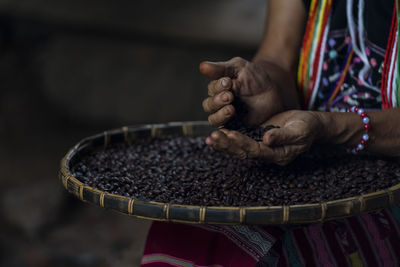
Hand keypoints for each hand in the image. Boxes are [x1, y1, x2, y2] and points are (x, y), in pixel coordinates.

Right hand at [199, 57, 299, 126]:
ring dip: (220, 115)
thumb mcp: (240, 68)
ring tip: (231, 109)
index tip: (228, 82)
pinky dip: (225, 130)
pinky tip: (232, 123)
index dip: (218, 86)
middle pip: (209, 106)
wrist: (274, 93)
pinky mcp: (235, 128)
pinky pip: (226, 133)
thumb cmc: (255, 79)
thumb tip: (201, 66)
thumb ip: (221, 68)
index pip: (212, 89)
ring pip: (214, 120)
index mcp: (218, 89)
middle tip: (230, 96)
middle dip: (217, 101)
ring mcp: (226, 117)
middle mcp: (218, 104)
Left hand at [205, 110, 321, 164]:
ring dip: (224, 144)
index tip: (230, 134)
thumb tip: (266, 139)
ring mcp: (260, 147)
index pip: (256, 151)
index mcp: (278, 155)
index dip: (242, 143)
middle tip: (212, 137)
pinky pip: (239, 142)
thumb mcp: (300, 130)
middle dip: (227, 145)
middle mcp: (266, 154)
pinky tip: (216, 136)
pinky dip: (227, 140)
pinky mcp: (255, 139)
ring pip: (238, 149)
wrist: (308, 125)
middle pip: (243, 152)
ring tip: (210, 138)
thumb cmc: (307, 127)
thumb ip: (284, 136)